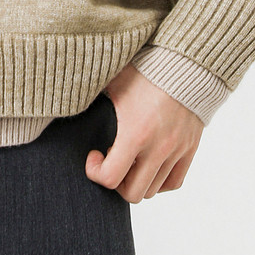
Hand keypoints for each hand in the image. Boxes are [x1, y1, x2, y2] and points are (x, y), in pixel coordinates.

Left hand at [84, 63, 203, 202]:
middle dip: (116, 181)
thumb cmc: (145, 69)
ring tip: (129, 157)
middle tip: (111, 159)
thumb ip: (91, 95)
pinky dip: (158, 181)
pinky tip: (147, 164)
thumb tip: (64, 96)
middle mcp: (158, 148)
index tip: (93, 155)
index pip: (111, 178)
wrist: (185, 61)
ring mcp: (176, 151)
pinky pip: (173, 182)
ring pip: (152, 190)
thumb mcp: (114, 82)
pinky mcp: (189, 149)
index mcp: (135, 133)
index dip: (95, 172)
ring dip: (136, 180)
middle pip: (132, 193)